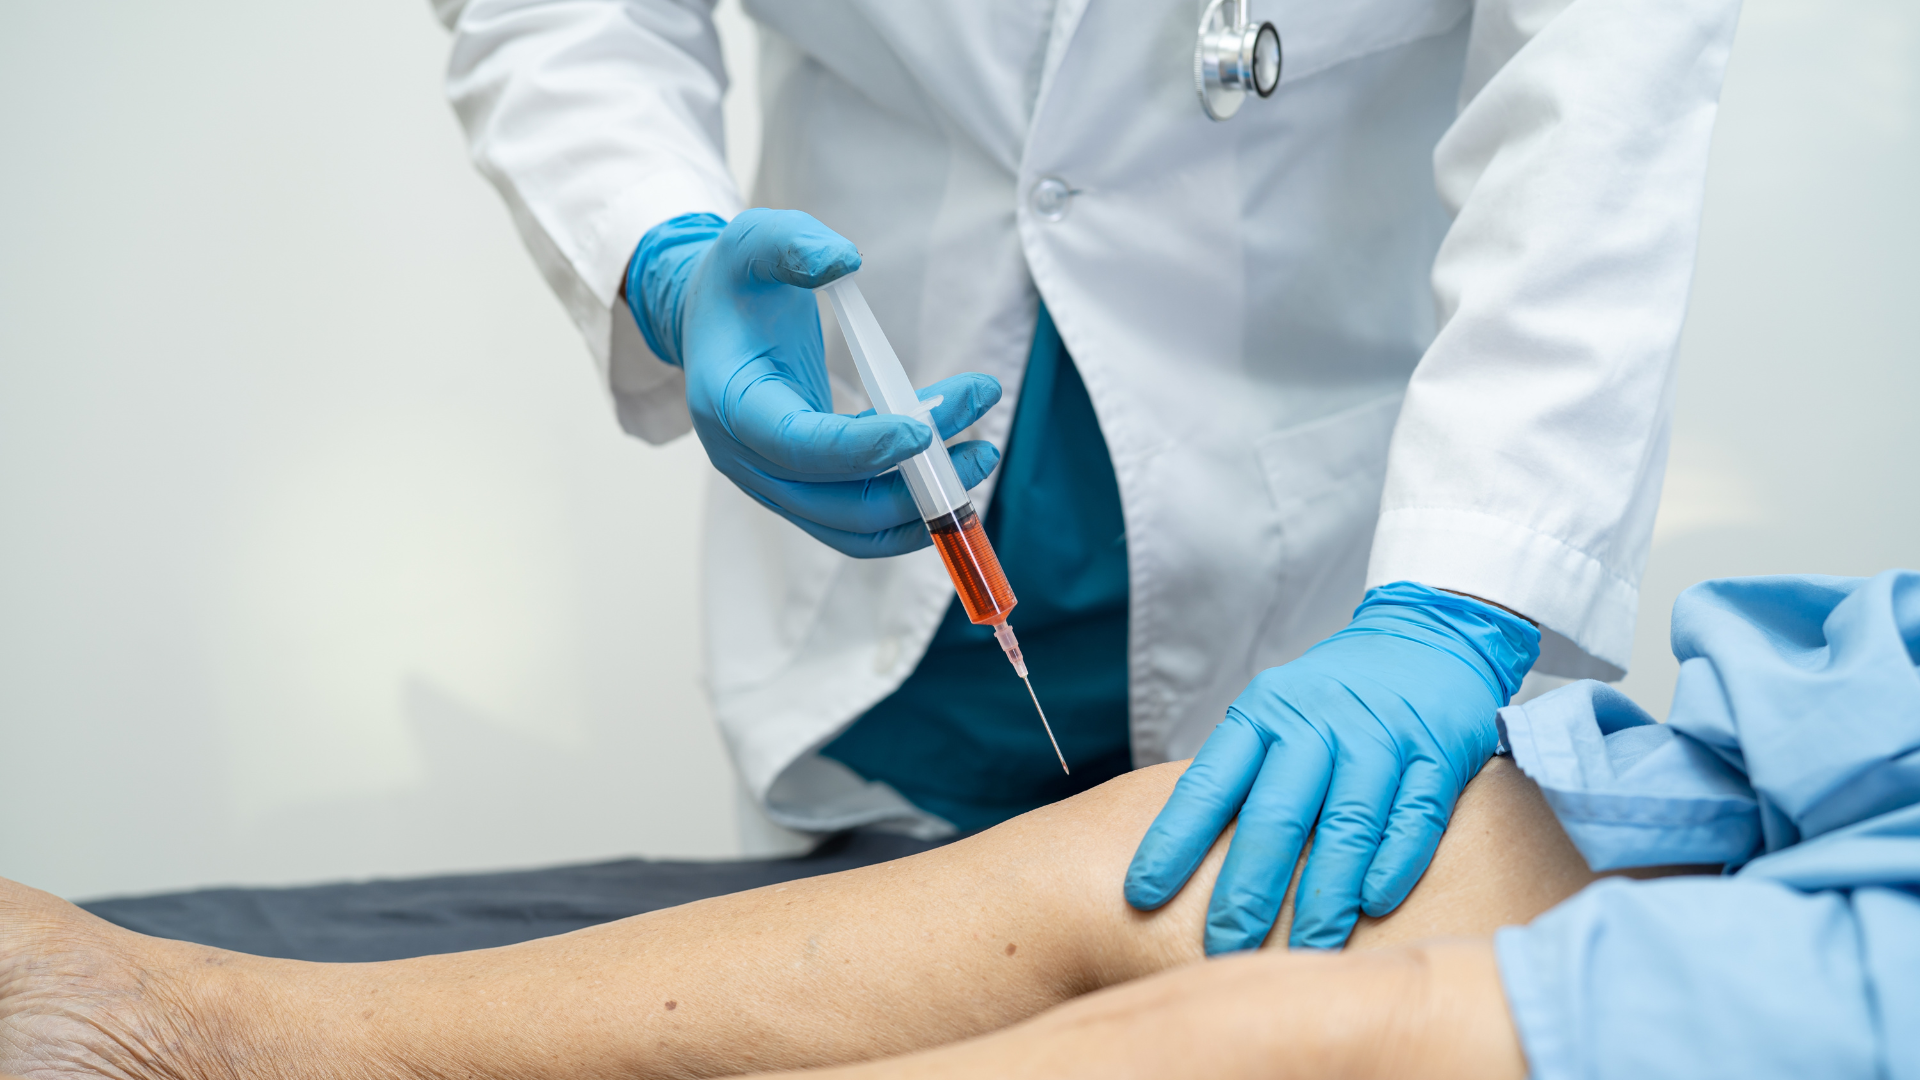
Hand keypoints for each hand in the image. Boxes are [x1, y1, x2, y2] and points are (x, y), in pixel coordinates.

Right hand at [626, 209, 1002, 556]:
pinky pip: (856, 524)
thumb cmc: (734, 285)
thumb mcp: (753, 242)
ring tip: (980, 455)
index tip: (922, 430)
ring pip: (853, 525)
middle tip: (981, 444)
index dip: (859, 448)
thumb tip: (843, 259)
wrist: (710, 322)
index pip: (794, 444)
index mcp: (729, 403)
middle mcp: (746, 459)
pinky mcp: (801, 491)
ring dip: (921, 505)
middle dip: (913, 482)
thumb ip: (793, 244)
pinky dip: (907, 512)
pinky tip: (953, 475)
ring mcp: (773, 483)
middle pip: (834, 500)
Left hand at [1123, 582, 1539, 952]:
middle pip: (1277, 815)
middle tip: (1223, 948)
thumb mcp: (1274, 715)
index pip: (1210, 784)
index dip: (1174, 840)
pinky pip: (1414, 816)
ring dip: (1324, 897)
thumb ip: (1241, 776)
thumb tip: (1180, 859)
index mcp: (1264, 715)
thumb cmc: (1331, 698)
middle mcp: (1317, 724)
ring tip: (1302, 951)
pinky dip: (1393, 863)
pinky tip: (1374, 906)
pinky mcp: (1438, 753)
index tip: (1142, 895)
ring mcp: (1380, 737)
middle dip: (1247, 889)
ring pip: (1347, 825)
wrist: (1425, 637)